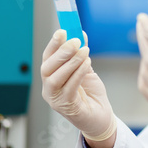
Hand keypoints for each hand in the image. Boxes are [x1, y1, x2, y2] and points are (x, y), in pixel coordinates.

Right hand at [41, 30, 116, 147]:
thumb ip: (81, 54)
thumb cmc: (91, 94)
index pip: (47, 57)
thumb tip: (81, 34)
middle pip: (47, 67)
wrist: (100, 117)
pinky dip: (78, 73)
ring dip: (71, 62)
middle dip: (61, 52)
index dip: (53, 44)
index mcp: (52, 76)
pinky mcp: (65, 106)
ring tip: (84, 51)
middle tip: (75, 41)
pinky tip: (87, 64)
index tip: (62, 31)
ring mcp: (55, 99)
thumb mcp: (86, 69)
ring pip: (56, 77)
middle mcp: (49, 88)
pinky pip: (69, 87)